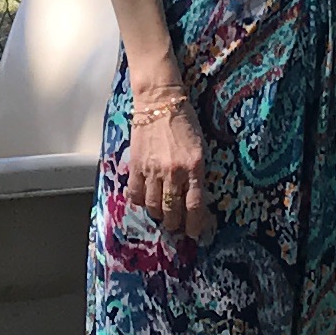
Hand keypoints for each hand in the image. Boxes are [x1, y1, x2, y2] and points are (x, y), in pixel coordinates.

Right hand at [126, 75, 213, 241]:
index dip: (195, 224)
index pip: (194, 205)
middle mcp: (174, 171)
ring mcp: (153, 169)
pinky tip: (144, 201)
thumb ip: (197, 172)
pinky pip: (135, 193)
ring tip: (161, 215)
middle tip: (176, 227)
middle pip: (173, 210)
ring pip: (153, 205)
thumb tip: (194, 196)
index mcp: (194, 166)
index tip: (195, 232)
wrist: (160, 101)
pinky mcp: (136, 165)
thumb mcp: (200, 147)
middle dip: (175, 224)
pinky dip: (139, 202)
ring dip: (158, 215)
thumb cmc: (184, 122)